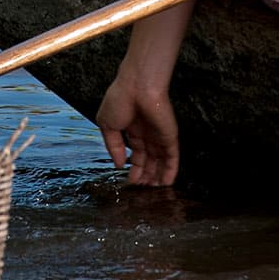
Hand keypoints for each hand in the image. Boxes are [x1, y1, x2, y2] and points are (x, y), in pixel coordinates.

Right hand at [96, 71, 179, 185]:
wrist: (138, 86)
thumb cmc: (120, 99)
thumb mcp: (106, 124)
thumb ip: (112, 146)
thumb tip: (118, 164)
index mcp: (131, 129)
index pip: (135, 154)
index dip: (133, 169)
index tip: (130, 183)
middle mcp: (147, 135)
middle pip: (149, 161)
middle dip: (145, 177)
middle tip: (142, 193)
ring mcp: (159, 137)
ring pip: (160, 163)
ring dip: (157, 178)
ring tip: (153, 194)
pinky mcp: (170, 138)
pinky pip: (172, 158)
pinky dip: (170, 172)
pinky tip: (166, 184)